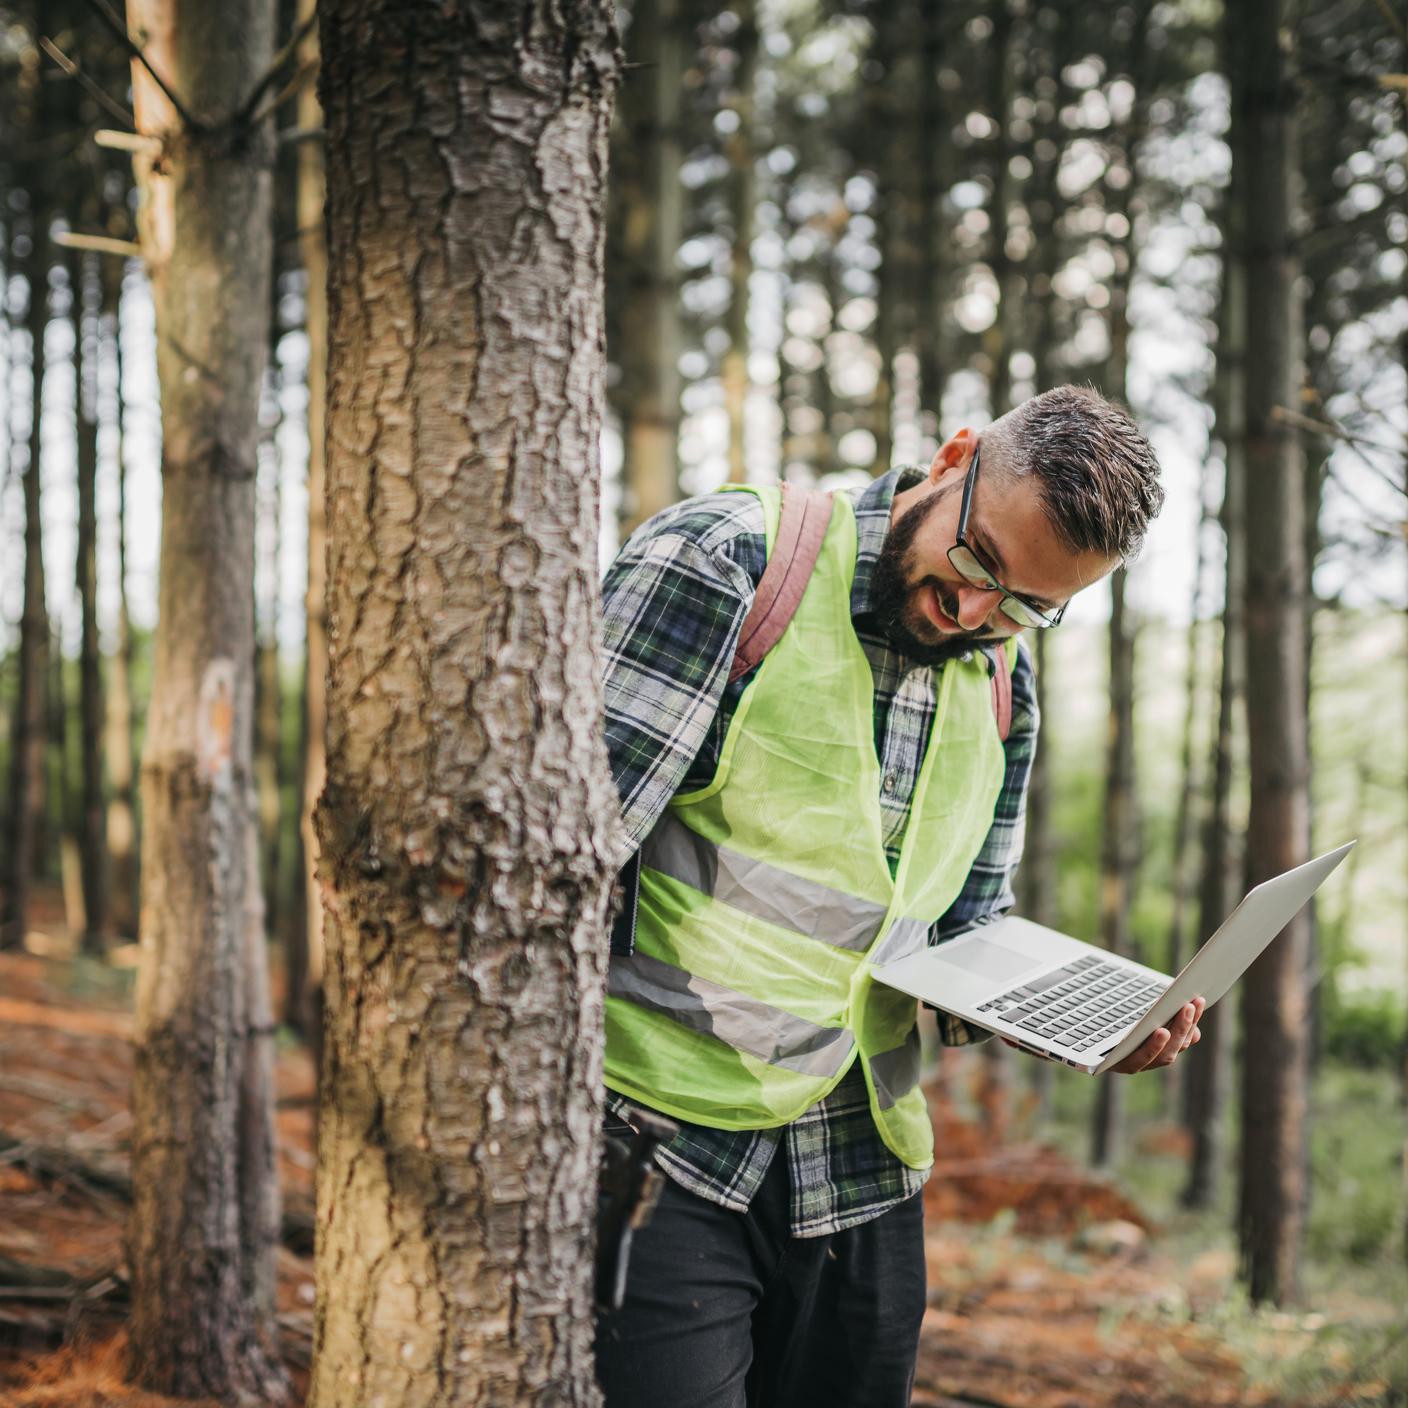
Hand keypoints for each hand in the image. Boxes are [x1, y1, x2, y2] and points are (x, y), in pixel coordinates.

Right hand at [1000, 995, 1205, 1073]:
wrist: (1059, 1029)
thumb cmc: (1047, 1031)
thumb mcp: (1034, 1033)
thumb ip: (1024, 1038)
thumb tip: (1007, 1039)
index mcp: (1103, 1063)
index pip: (1132, 1062)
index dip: (1150, 1049)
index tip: (1161, 1030)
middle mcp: (1127, 1064)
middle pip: (1162, 1055)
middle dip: (1178, 1031)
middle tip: (1185, 1006)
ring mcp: (1144, 1052)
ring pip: (1175, 1047)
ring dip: (1188, 1025)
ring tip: (1195, 999)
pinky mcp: (1154, 1038)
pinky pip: (1179, 1036)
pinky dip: (1189, 1023)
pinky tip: (1195, 1005)